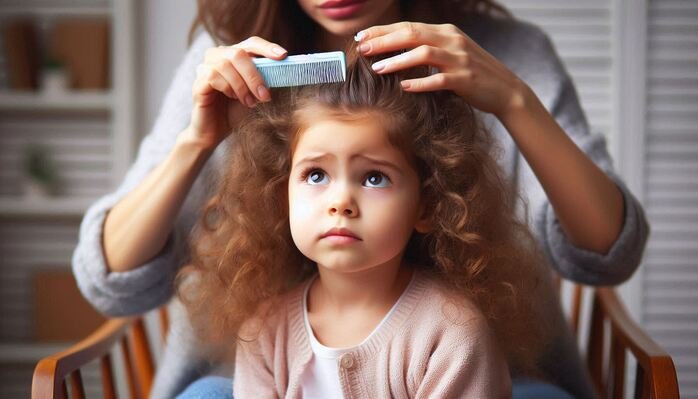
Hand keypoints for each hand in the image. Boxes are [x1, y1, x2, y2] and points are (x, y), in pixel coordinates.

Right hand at [185, 36, 287, 150]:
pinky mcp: (198, 83)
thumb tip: (286, 70)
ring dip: (242, 85)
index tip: (283, 56)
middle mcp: (218, 57)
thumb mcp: (257, 94)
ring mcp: (205, 68)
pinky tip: (233, 99)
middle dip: (255, 75)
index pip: (251, 43)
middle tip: (265, 96)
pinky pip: (213, 76)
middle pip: (238, 52)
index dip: (267, 47)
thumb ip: (267, 81)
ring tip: (250, 103)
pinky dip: (228, 88)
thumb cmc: (236, 112)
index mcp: (234, 56)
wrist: (215, 133)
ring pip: (225, 64)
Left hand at [355, 22, 530, 119]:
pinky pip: (439, 80)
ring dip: (398, 60)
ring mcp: (460, 59)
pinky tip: (405, 87)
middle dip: (384, 41)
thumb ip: (428, 48)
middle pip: (412, 34)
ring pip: (424, 54)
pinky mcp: (466, 80)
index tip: (361, 38)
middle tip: (362, 49)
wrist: (505, 90)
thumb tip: (394, 50)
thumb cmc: (472, 74)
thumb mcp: (450, 53)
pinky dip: (421, 82)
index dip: (383, 31)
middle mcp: (452, 41)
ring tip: (377, 68)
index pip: (409, 26)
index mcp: (446, 32)